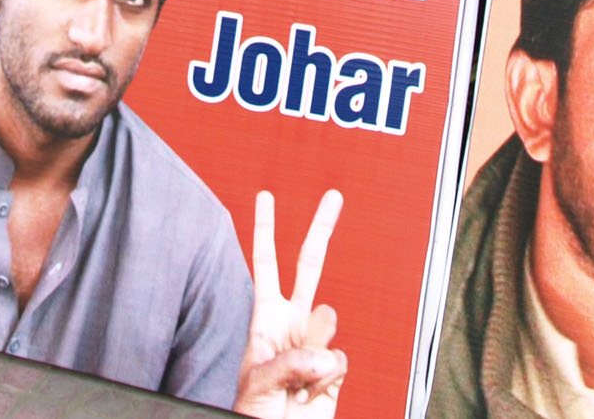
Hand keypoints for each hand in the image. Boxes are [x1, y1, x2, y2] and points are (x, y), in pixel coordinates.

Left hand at [235, 189, 346, 418]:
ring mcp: (315, 343)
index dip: (265, 230)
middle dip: (321, 229)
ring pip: (328, 321)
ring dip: (312, 354)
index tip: (266, 197)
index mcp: (265, 316)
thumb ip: (290, 361)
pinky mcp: (335, 368)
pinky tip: (308, 396)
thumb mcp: (257, 382)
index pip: (265, 264)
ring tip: (293, 383)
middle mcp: (292, 323)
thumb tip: (327, 353)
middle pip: (309, 266)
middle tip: (333, 195)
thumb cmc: (252, 413)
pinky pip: (340, 360)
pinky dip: (325, 381)